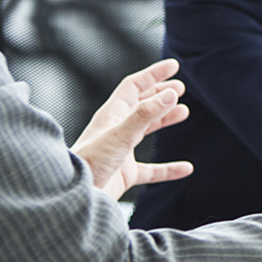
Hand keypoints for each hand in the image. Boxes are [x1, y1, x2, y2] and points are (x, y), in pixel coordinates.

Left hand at [71, 59, 193, 199]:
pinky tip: (186, 168)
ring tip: (183, 112)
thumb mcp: (121, 134)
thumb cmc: (90, 162)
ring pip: (147, 130)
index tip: (174, 66)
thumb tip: (171, 94)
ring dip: (165, 120)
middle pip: (142, 104)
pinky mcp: (125, 173)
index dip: (154, 74)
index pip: (134, 86)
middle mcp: (117, 129)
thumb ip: (146, 114)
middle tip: (180, 88)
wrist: (76, 196)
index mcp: (112, 114)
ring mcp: (121, 151)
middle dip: (160, 94)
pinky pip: (152, 169)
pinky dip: (169, 168)